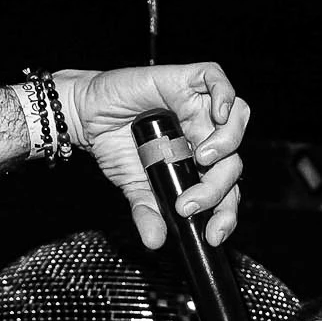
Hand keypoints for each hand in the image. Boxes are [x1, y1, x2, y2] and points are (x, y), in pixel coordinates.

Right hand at [56, 64, 249, 249]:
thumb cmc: (114, 146)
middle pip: (233, 160)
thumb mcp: (133, 187)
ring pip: (236, 119)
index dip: (227, 213)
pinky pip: (216, 79)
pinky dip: (224, 95)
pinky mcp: (185, 81)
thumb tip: (154, 242)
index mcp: (199, 163)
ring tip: (201, 158)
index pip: (228, 189)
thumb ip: (148, 212)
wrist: (85, 115)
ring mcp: (198, 107)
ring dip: (228, 143)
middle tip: (188, 202)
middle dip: (217, 188)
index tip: (213, 234)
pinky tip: (217, 114)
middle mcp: (204, 135)